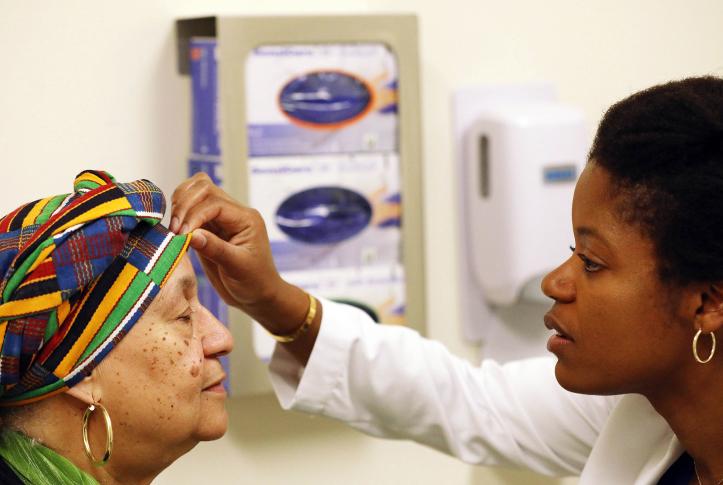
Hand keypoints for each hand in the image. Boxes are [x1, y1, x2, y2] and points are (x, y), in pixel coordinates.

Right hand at [170, 173, 321, 362]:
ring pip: (196, 192)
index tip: (181, 235)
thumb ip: (215, 249)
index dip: (194, 215)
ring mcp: (221, 218)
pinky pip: (191, 209)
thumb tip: (190, 234)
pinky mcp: (209, 227)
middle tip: (175, 231)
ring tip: (174, 228)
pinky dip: (180, 213)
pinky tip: (175, 231)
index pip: (214, 203)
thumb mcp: (237, 268)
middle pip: (204, 188)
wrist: (258, 295)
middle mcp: (234, 213)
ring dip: (180, 204)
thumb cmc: (254, 283)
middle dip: (184, 205)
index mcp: (246, 219)